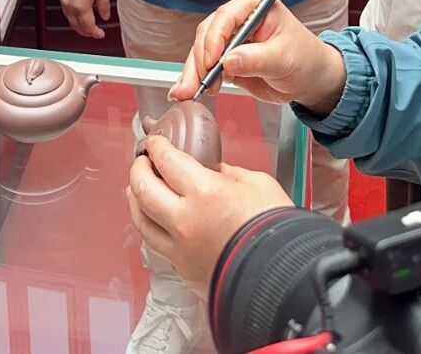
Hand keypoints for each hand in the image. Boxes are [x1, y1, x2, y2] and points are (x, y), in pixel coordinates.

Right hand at [58, 0, 110, 38]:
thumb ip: (104, 5)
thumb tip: (105, 16)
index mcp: (81, 5)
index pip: (88, 26)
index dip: (95, 33)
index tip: (101, 34)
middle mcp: (70, 5)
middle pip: (77, 26)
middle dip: (86, 32)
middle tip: (94, 32)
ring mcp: (64, 0)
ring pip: (70, 20)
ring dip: (78, 26)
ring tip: (87, 25)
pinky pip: (66, 11)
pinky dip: (73, 17)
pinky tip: (79, 13)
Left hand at [127, 135, 290, 294]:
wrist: (285, 276)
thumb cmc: (277, 230)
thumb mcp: (257, 184)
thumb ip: (229, 173)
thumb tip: (215, 171)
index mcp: (204, 192)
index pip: (167, 161)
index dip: (157, 148)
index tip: (155, 144)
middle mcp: (185, 221)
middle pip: (143, 190)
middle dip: (137, 170)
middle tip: (141, 162)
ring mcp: (181, 250)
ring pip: (141, 222)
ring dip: (135, 201)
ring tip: (136, 189)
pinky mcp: (184, 272)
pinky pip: (157, 246)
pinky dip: (152, 228)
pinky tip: (155, 221)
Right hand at [170, 0, 346, 112]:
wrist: (311, 80)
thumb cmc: (305, 60)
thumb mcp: (284, 59)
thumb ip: (256, 59)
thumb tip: (227, 61)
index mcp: (256, 7)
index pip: (227, 16)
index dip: (215, 38)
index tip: (212, 61)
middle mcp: (240, 18)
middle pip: (209, 33)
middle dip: (199, 59)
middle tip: (196, 83)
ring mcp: (231, 38)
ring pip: (202, 51)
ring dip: (193, 72)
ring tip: (187, 92)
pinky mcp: (226, 58)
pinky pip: (206, 66)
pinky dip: (197, 78)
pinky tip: (189, 91)